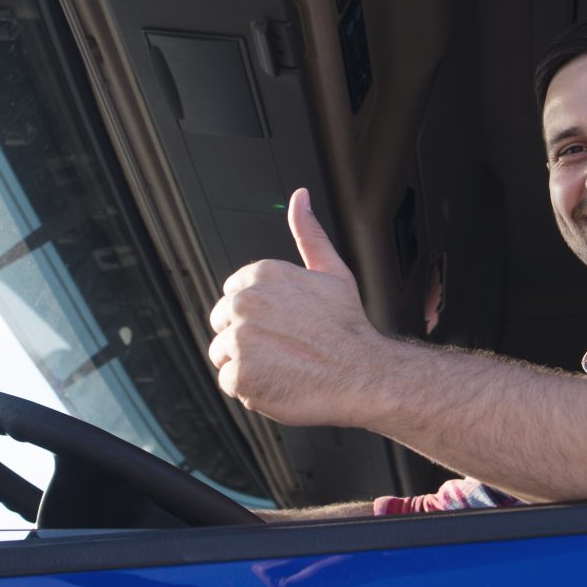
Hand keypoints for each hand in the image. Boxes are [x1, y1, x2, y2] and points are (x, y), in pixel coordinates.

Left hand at [208, 189, 393, 427]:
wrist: (364, 375)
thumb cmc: (349, 327)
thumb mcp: (332, 271)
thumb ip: (309, 234)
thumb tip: (300, 197)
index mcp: (260, 275)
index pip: (233, 295)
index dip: (257, 314)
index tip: (281, 325)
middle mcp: (244, 303)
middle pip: (222, 323)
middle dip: (247, 337)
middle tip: (284, 348)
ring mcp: (239, 340)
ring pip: (223, 354)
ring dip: (247, 364)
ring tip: (283, 366)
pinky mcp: (239, 376)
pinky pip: (229, 382)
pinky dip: (251, 389)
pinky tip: (279, 382)